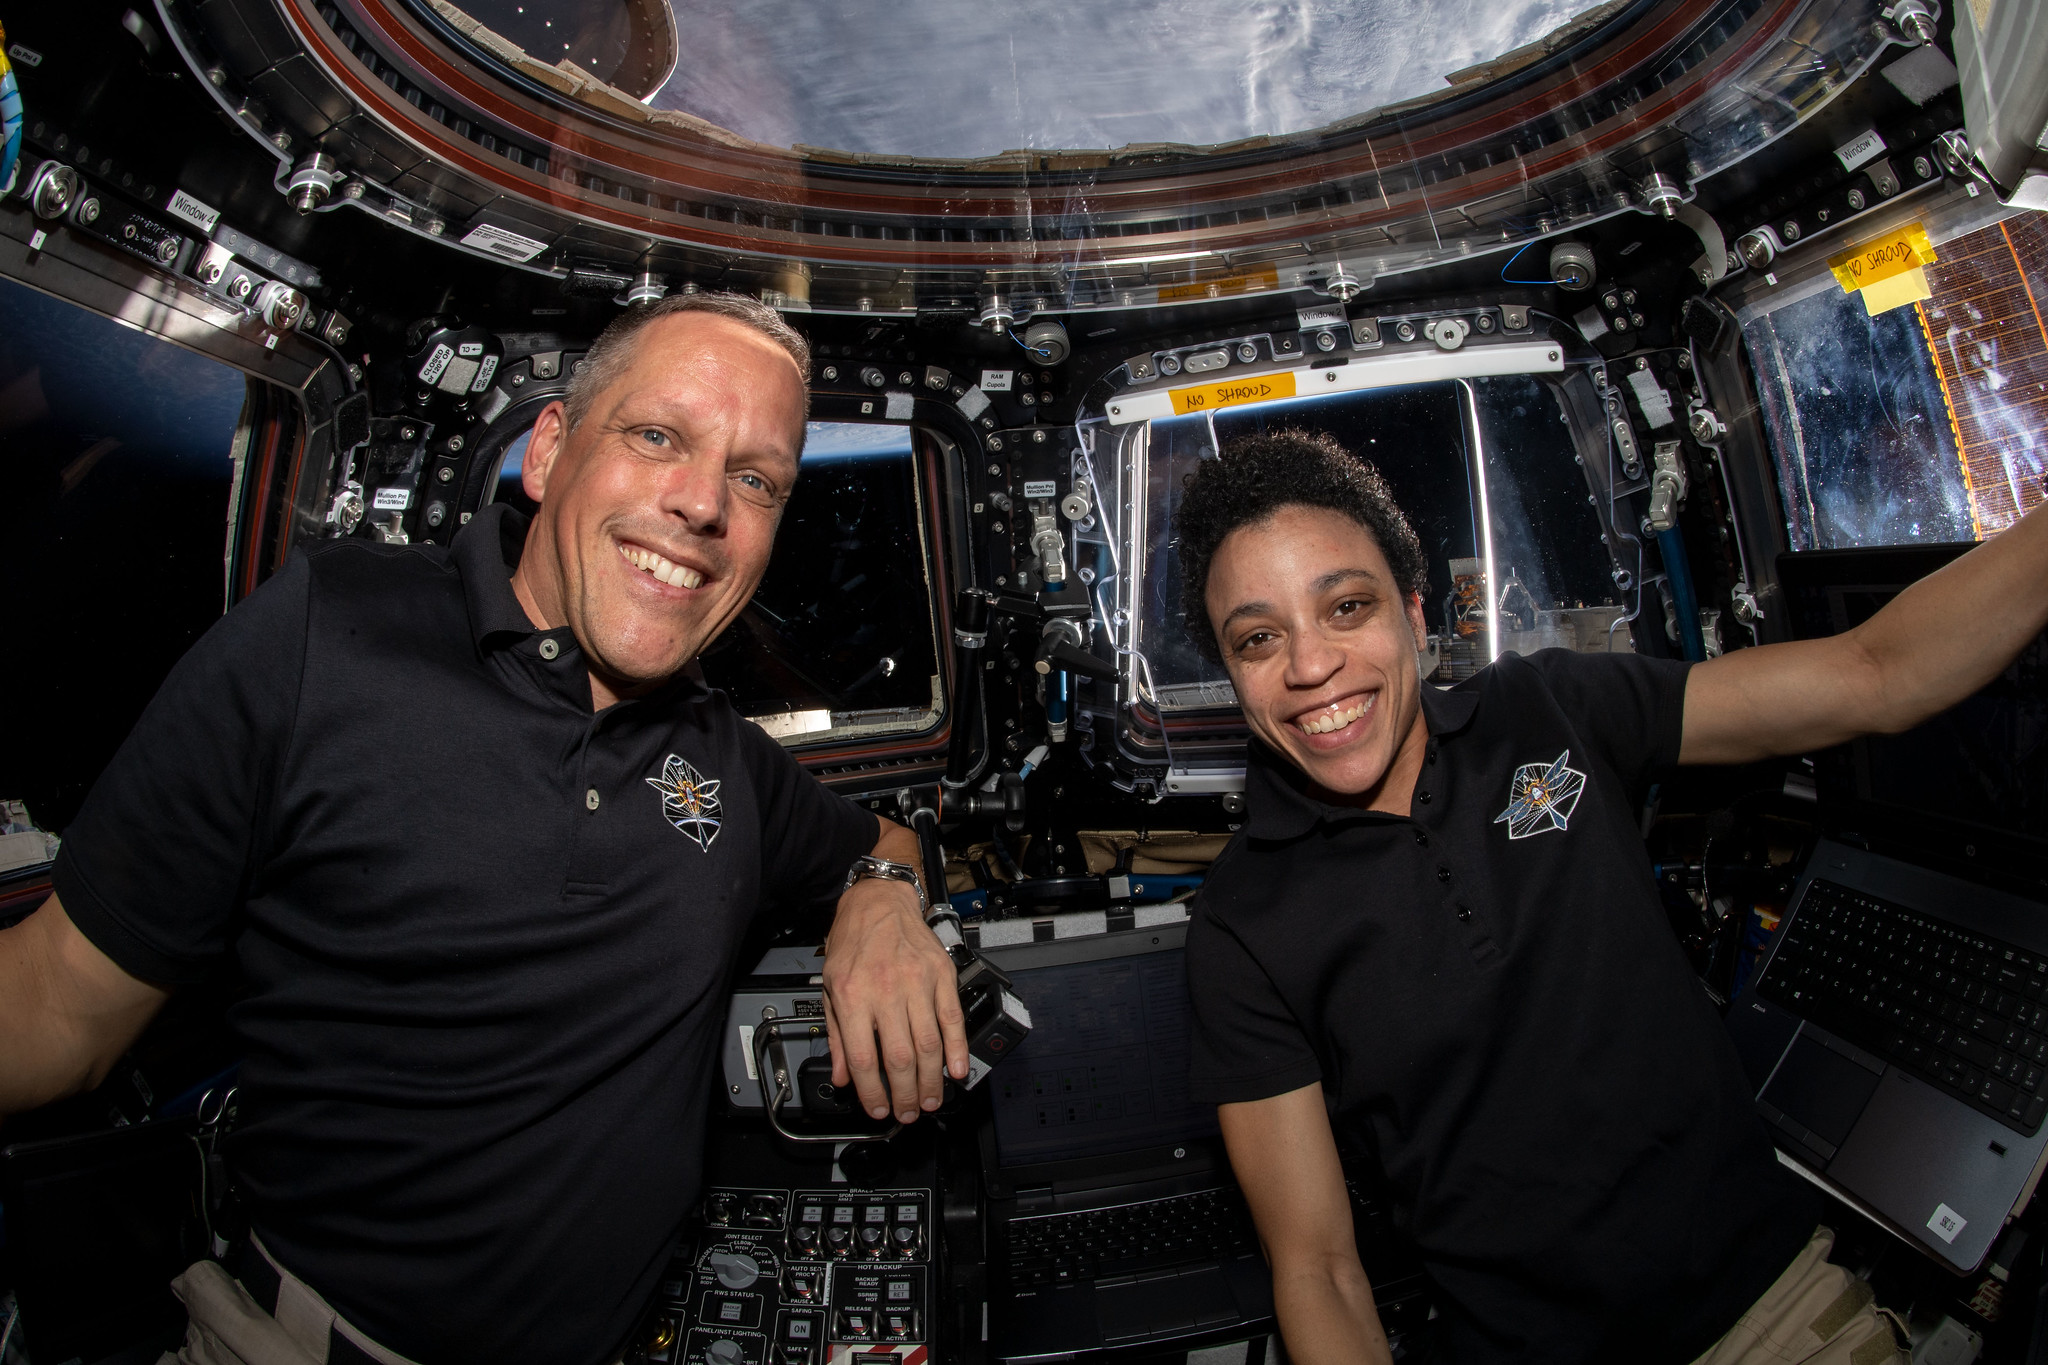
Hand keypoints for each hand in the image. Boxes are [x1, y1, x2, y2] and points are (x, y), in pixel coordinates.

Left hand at [820, 877, 968, 1123]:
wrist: (878, 901)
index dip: (872, 1092)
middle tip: (907, 1111)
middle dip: (905, 1094)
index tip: (879, 1108)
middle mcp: (885, 990)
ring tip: (930, 1100)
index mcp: (852, 996)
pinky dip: (957, 1048)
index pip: (864, 1058)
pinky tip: (957, 1069)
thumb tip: (843, 1075)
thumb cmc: (852, 940)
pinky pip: (952, 1018)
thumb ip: (836, 1035)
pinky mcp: (941, 975)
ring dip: (931, 1080)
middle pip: (900, 1058)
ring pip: (928, 1044)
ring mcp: (916, 982)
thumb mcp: (829, 986)